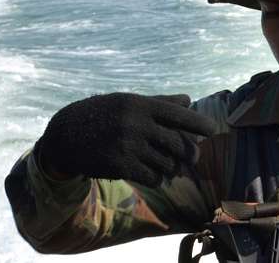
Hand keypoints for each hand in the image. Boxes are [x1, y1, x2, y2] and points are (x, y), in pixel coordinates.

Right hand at [36, 93, 217, 187]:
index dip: (198, 124)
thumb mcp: (130, 102)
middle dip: (190, 152)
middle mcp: (137, 124)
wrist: (66, 134)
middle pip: (176, 142)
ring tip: (172, 167)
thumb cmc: (104, 114)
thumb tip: (188, 100)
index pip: (179, 114)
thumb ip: (160, 102)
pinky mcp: (119, 165)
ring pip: (165, 162)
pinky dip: (157, 178)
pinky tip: (156, 176)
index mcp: (141, 105)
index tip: (212, 130)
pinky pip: (151, 176)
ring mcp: (128, 145)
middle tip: (195, 157)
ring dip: (172, 167)